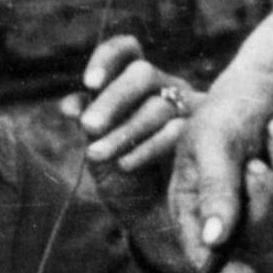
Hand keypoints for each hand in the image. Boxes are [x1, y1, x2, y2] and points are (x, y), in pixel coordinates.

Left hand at [61, 35, 199, 174]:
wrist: (153, 221)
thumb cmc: (124, 179)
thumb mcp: (99, 151)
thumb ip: (88, 124)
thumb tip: (71, 105)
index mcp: (135, 84)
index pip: (126, 51)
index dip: (107, 59)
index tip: (89, 84)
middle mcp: (164, 88)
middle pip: (142, 74)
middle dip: (113, 100)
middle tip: (88, 126)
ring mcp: (187, 109)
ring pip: (157, 106)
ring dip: (123, 131)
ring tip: (95, 154)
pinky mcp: (201, 136)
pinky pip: (176, 132)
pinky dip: (146, 148)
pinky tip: (124, 164)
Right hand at [172, 59, 272, 272]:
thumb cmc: (234, 105)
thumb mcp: (214, 139)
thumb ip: (214, 189)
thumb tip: (213, 240)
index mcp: (198, 208)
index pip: (205, 257)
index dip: (224, 271)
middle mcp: (236, 219)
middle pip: (258, 243)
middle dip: (263, 199)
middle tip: (256, 161)